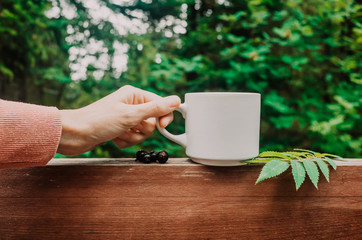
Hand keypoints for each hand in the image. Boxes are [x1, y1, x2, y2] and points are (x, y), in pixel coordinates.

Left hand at [57, 85, 180, 154]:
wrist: (75, 135)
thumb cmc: (99, 121)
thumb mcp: (131, 115)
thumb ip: (156, 108)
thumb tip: (176, 100)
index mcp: (134, 95)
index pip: (160, 104)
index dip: (164, 116)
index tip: (163, 126)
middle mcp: (130, 104)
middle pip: (152, 121)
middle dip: (142, 130)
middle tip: (130, 128)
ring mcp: (125, 117)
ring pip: (142, 132)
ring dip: (132, 137)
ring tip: (118, 134)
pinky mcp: (119, 129)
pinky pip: (132, 138)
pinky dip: (124, 141)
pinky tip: (113, 138)